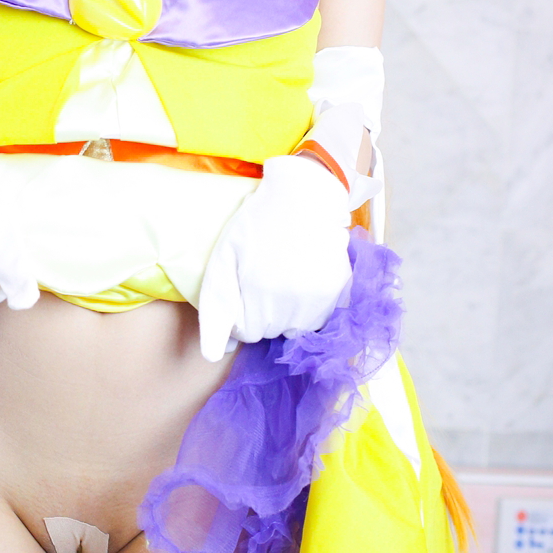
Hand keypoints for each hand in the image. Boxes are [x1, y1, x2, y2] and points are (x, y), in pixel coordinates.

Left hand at [197, 156, 351, 361]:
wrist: (304, 197)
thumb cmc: (256, 226)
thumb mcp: (224, 261)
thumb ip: (216, 311)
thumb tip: (213, 356)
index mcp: (257, 300)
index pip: (246, 333)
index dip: (242, 311)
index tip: (245, 285)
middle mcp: (290, 308)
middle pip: (271, 332)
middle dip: (264, 311)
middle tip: (266, 274)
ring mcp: (318, 303)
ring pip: (297, 328)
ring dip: (289, 311)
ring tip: (286, 275)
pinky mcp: (339, 295)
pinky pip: (320, 318)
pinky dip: (311, 305)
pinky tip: (305, 277)